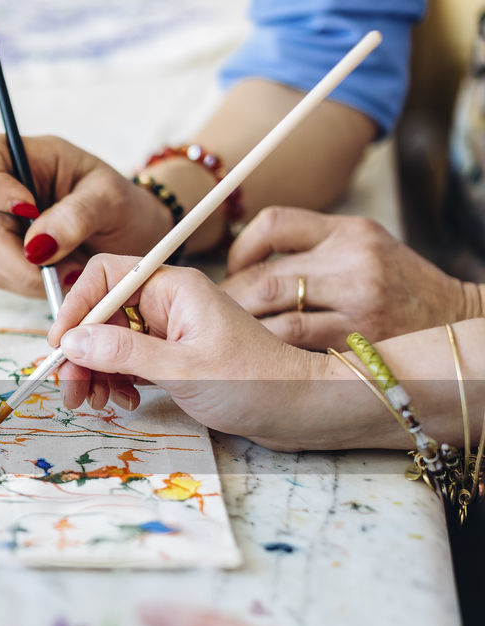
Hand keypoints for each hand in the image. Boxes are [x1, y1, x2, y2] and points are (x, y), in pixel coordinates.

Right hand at [0, 135, 172, 298]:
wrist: (133, 240)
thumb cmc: (121, 206)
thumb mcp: (109, 199)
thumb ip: (75, 216)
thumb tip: (37, 246)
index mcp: (25, 159)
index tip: (28, 210)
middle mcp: (4, 194)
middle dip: (19, 256)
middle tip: (64, 268)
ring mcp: (1, 231)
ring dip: (33, 276)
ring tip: (77, 269)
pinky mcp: (6, 263)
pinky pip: (6, 281)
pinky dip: (37, 286)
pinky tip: (65, 276)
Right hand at [46, 254, 331, 450]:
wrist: (301, 409)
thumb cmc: (256, 382)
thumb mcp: (183, 369)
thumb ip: (123, 353)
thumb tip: (72, 342)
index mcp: (173, 287)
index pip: (104, 277)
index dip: (76, 308)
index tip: (60, 346)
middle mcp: (167, 302)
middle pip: (100, 314)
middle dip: (80, 352)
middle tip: (71, 389)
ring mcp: (168, 330)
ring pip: (108, 341)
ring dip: (93, 371)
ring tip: (96, 401)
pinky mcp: (170, 356)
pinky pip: (125, 361)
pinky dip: (114, 380)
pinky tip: (122, 400)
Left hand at [222, 208, 483, 349]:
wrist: (457, 321)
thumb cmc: (399, 289)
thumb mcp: (364, 248)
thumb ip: (313, 248)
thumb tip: (242, 265)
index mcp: (348, 230)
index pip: (274, 223)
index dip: (241, 248)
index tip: (235, 270)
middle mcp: (352, 258)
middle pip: (265, 274)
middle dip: (231, 298)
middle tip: (218, 316)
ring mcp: (357, 297)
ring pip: (272, 307)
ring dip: (242, 325)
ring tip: (233, 336)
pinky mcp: (358, 335)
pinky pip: (292, 339)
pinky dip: (267, 345)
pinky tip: (260, 353)